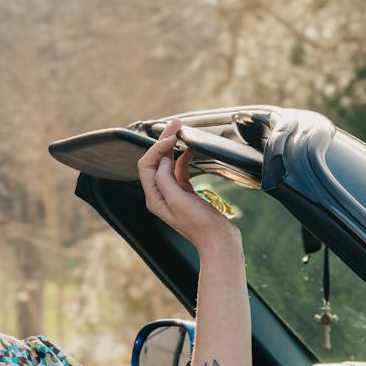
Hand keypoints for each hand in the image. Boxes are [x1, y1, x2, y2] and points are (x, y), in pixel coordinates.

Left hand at [136, 119, 239, 250]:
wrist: (219, 240)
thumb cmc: (199, 224)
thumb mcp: (178, 199)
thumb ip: (166, 178)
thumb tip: (162, 160)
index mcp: (154, 198)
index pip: (147, 165)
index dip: (157, 148)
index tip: (172, 137)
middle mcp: (160, 195)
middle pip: (156, 162)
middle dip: (163, 142)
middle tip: (175, 124)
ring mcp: (173, 194)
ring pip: (168, 164)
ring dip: (173, 147)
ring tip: (182, 131)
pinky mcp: (186, 194)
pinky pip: (180, 171)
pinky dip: (183, 158)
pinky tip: (190, 150)